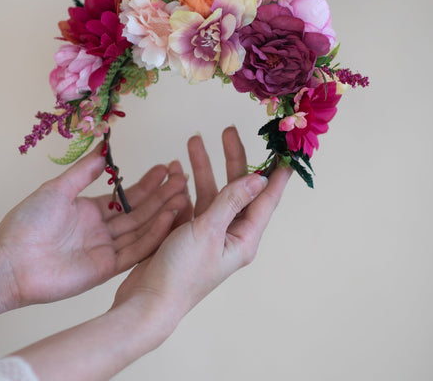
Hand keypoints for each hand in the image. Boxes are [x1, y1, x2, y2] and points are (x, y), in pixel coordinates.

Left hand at [0, 142, 190, 308]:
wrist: (9, 260)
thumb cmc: (27, 222)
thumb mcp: (58, 188)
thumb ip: (84, 171)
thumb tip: (103, 149)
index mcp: (91, 211)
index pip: (126, 195)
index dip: (147, 183)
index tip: (166, 167)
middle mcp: (102, 230)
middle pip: (139, 211)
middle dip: (162, 195)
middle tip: (183, 177)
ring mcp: (105, 250)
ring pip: (141, 229)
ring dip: (163, 213)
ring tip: (183, 195)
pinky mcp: (106, 269)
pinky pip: (134, 251)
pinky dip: (153, 236)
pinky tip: (169, 219)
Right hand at [113, 126, 290, 323]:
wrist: (147, 301)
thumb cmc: (181, 273)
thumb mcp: (208, 231)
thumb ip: (230, 201)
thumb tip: (258, 179)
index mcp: (244, 237)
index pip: (266, 199)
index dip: (276, 174)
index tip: (285, 151)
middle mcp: (229, 234)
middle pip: (236, 188)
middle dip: (231, 159)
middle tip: (227, 131)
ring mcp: (207, 233)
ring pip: (211, 192)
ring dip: (202, 168)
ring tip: (193, 141)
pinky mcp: (187, 233)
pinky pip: (191, 202)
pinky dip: (184, 185)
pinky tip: (175, 169)